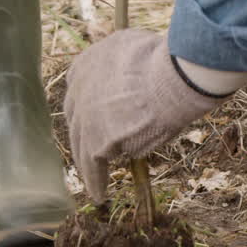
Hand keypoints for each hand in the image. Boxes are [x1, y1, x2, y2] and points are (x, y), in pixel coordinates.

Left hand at [63, 29, 225, 202]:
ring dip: (88, 161)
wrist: (169, 80)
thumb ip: (129, 65)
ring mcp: (83, 116)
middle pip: (78, 119)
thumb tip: (135, 76)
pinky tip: (99, 194)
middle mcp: (78, 89)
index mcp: (87, 65)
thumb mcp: (140, 52)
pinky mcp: (94, 140)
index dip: (93, 107)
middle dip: (88, 134)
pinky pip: (92, 165)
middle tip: (98, 149)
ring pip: (82, 144)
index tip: (101, 118)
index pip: (82, 91)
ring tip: (94, 179)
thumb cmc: (167, 63)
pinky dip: (96, 181)